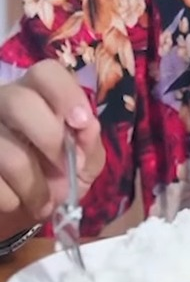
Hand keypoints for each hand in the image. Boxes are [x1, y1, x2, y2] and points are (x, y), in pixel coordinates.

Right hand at [0, 60, 104, 224]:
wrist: (24, 209)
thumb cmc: (58, 175)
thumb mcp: (84, 161)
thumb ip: (90, 143)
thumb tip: (88, 127)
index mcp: (38, 93)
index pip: (46, 72)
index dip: (65, 93)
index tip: (82, 123)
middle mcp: (4, 102)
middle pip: (18, 101)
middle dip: (49, 138)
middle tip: (67, 168)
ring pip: (3, 146)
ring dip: (32, 183)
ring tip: (45, 203)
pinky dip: (9, 197)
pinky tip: (16, 202)